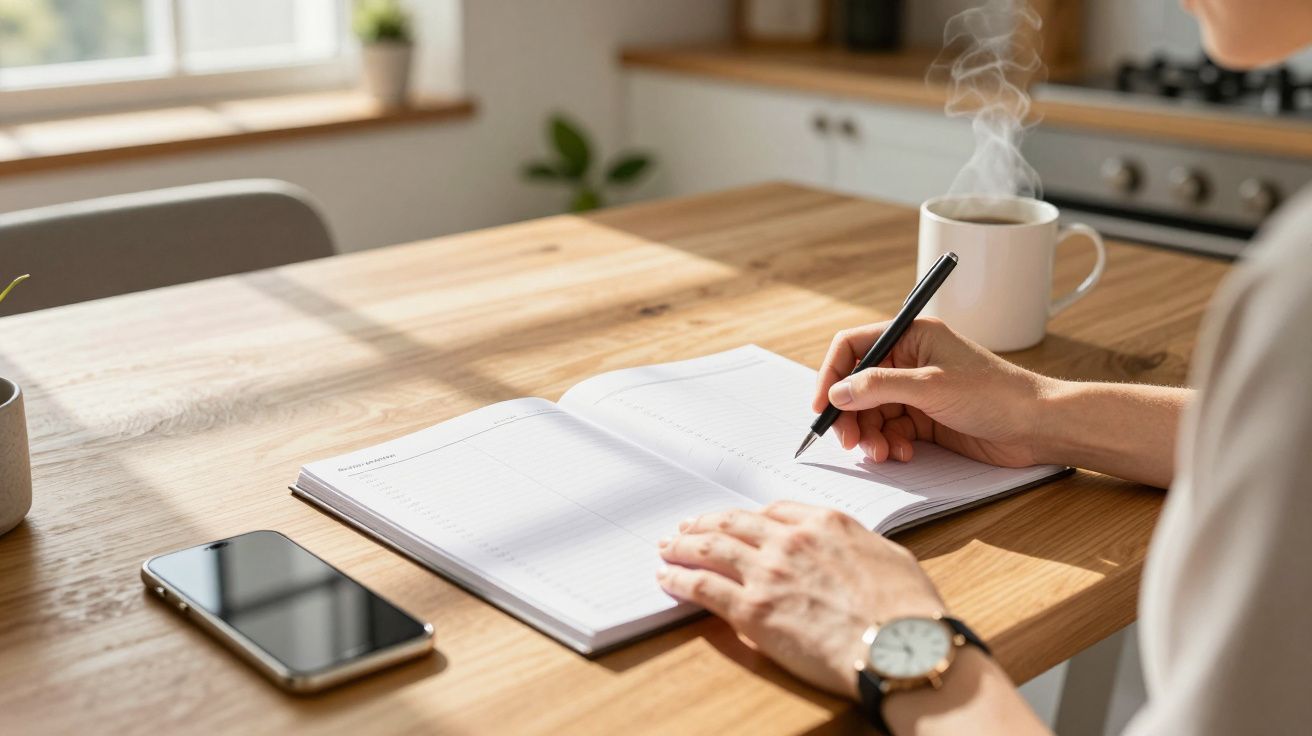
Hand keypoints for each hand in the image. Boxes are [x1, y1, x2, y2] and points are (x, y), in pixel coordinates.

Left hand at [656, 501, 944, 699]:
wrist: (900, 646)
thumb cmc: (907, 610)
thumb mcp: (889, 557)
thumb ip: (858, 547)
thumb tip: (850, 553)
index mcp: (825, 523)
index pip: (773, 511)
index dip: (748, 517)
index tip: (736, 521)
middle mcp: (790, 541)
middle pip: (734, 523)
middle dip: (706, 523)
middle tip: (688, 527)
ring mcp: (768, 572)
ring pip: (711, 547)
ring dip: (684, 545)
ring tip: (667, 547)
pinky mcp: (752, 609)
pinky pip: (704, 586)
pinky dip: (680, 579)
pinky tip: (668, 578)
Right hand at [813, 317, 1051, 467]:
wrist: (1037, 426)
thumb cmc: (995, 394)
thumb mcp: (931, 386)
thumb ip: (879, 387)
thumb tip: (837, 393)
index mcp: (911, 336)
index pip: (853, 347)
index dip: (832, 375)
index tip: (821, 406)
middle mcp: (910, 360)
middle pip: (858, 385)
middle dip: (850, 414)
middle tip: (849, 442)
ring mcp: (917, 390)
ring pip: (872, 412)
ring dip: (870, 434)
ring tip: (881, 453)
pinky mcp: (926, 418)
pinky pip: (891, 429)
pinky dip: (889, 444)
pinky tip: (902, 453)